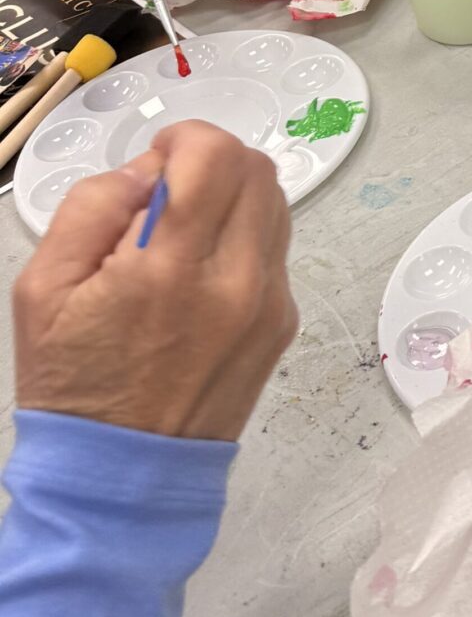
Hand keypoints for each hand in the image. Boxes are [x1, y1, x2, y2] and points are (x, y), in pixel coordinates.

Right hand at [14, 123, 295, 442]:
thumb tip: (147, 170)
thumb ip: (94, 207)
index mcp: (172, 270)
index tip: (157, 162)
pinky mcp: (283, 324)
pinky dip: (244, 240)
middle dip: (210, 162)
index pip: (215, 157)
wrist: (123, 477)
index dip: (185, 140)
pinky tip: (200, 275)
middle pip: (257, 170)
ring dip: (232, 197)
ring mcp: (269, 305)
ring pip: (275, 205)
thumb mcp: (43, 288)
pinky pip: (275, 252)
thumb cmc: (75, 384)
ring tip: (182, 235)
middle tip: (167, 195)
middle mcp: (236, 282)